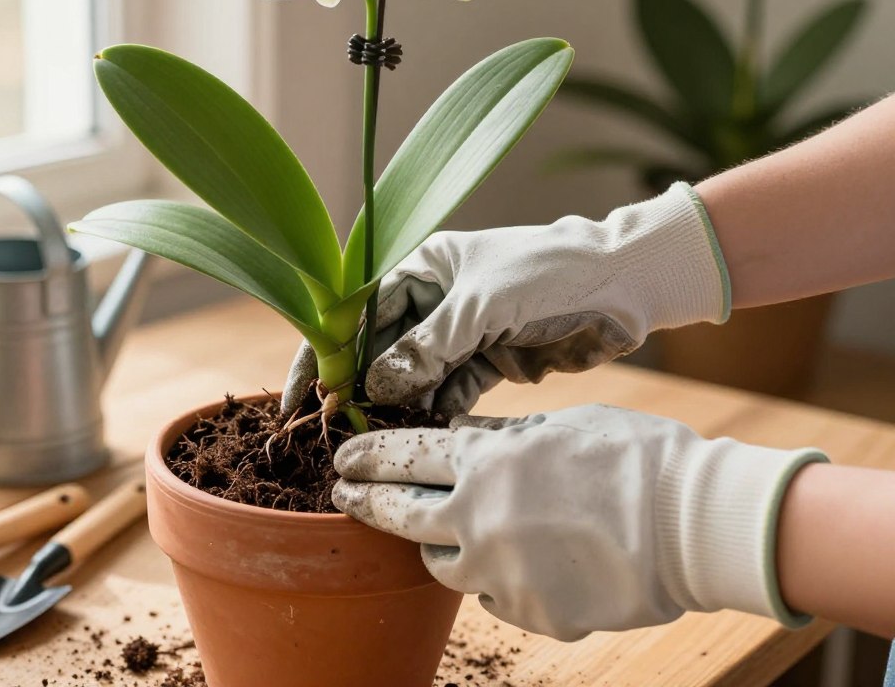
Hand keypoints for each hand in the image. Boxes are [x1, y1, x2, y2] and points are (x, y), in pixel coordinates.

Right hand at [282, 183, 729, 414]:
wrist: (629, 282)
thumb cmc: (552, 272)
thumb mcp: (480, 306)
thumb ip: (425, 347)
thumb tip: (374, 388)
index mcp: (422, 267)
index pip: (355, 312)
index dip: (322, 354)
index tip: (299, 395)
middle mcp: (434, 299)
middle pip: (379, 350)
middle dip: (359, 389)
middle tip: (337, 430)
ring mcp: (461, 332)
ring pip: (413, 376)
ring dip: (398, 406)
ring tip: (377, 438)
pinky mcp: (489, 360)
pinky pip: (449, 392)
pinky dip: (436, 412)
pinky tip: (423, 432)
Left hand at [331, 404, 826, 640]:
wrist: (698, 525)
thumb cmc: (639, 459)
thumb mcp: (560, 428)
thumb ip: (503, 441)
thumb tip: (465, 441)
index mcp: (486, 463)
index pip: (402, 457)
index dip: (367, 456)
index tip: (344, 458)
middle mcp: (479, 519)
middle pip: (399, 515)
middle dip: (366, 503)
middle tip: (347, 496)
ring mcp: (500, 573)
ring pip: (440, 565)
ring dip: (440, 546)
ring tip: (455, 533)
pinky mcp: (529, 614)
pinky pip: (494, 596)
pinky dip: (500, 579)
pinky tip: (532, 563)